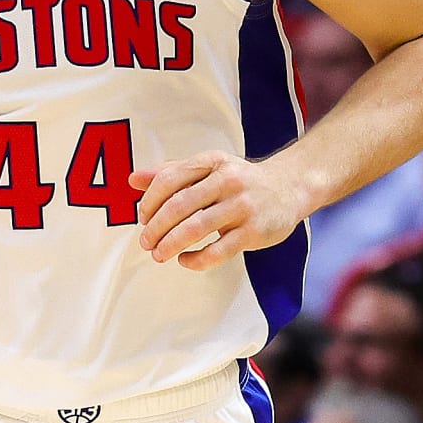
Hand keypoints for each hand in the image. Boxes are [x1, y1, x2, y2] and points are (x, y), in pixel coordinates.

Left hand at [132, 152, 302, 270]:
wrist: (290, 187)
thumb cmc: (239, 180)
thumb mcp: (208, 167)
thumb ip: (171, 172)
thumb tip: (132, 179)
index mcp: (212, 162)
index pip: (169, 179)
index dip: (149, 201)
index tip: (143, 217)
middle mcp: (227, 181)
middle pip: (178, 205)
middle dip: (155, 227)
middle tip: (145, 242)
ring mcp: (242, 206)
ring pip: (195, 229)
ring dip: (170, 245)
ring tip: (158, 254)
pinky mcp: (254, 231)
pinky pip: (217, 251)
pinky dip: (195, 260)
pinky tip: (185, 261)